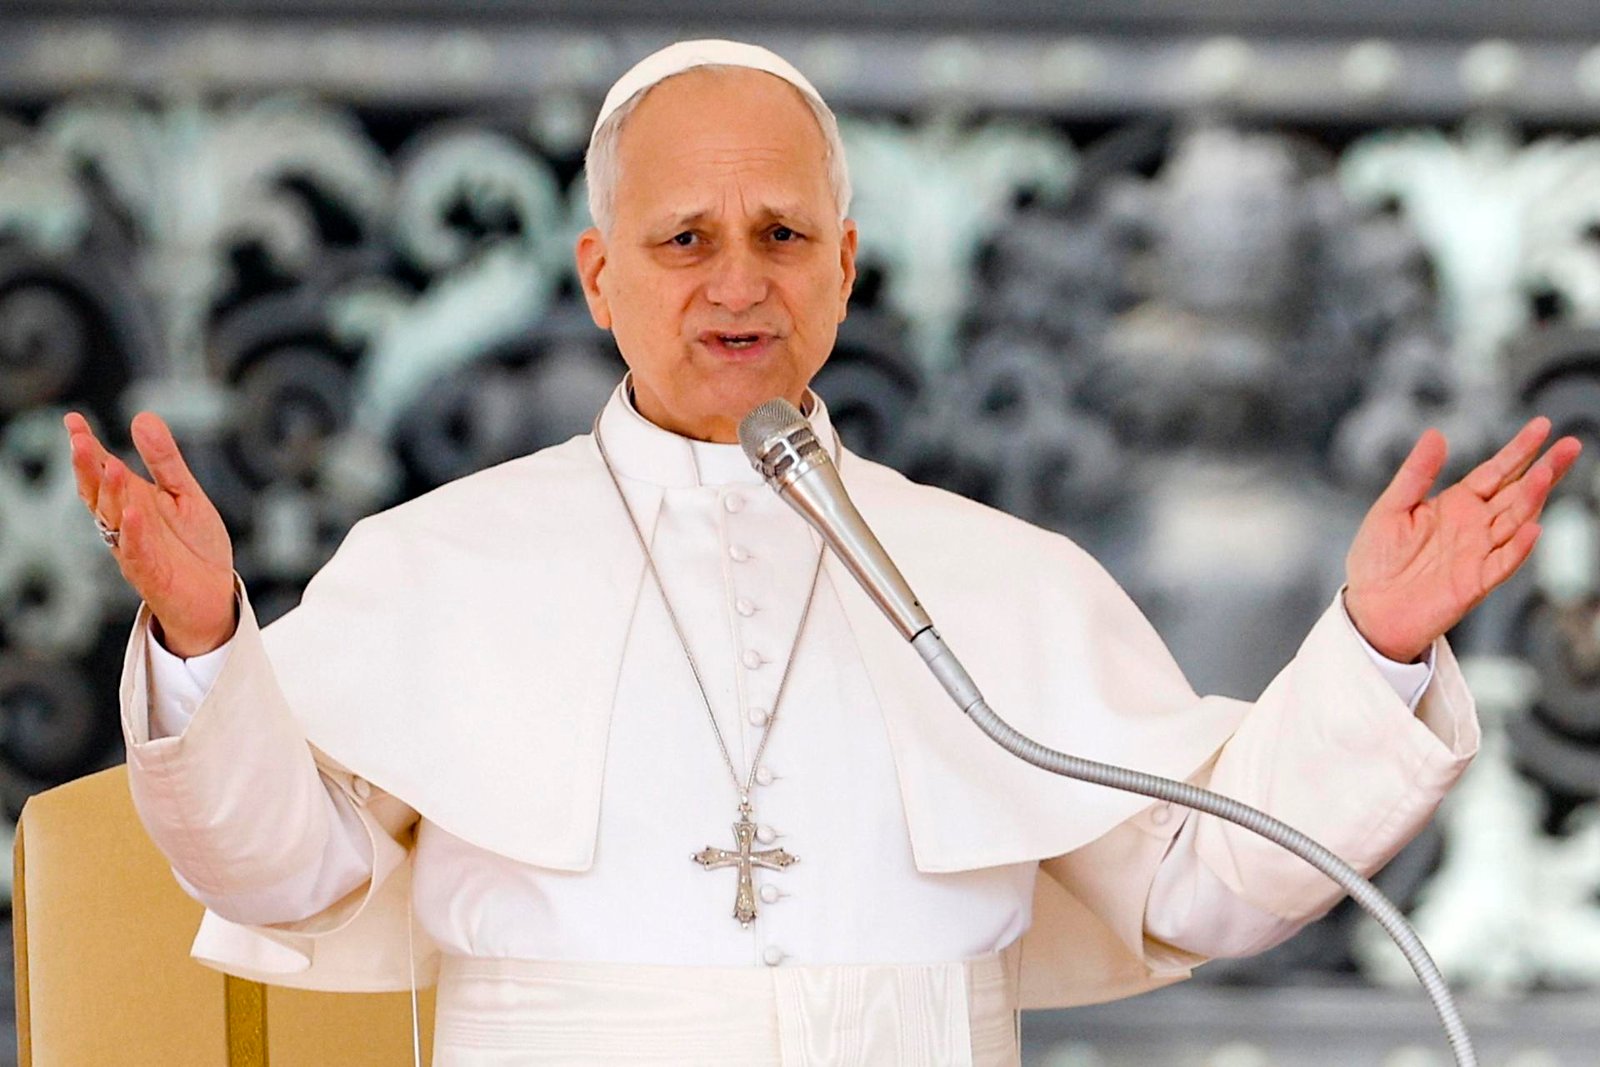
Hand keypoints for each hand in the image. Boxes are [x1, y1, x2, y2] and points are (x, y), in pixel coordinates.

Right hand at [65, 411, 236, 656]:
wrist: (213, 595)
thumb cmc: (194, 545)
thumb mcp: (184, 493)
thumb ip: (164, 460)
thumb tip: (141, 416)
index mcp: (131, 501)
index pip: (102, 471)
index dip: (87, 447)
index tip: (73, 420)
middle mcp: (125, 525)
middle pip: (99, 494)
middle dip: (89, 468)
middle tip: (81, 440)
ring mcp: (134, 549)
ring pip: (115, 521)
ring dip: (112, 495)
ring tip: (113, 467)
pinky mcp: (150, 575)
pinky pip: (137, 552)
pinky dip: (135, 533)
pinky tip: (135, 512)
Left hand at [1345, 416, 1581, 662]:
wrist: (1369, 609)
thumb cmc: (1377, 559)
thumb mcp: (1390, 508)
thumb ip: (1416, 474)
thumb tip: (1435, 434)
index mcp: (1456, 504)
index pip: (1496, 471)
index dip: (1519, 449)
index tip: (1542, 425)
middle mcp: (1474, 526)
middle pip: (1516, 492)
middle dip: (1543, 468)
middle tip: (1569, 444)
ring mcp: (1479, 554)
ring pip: (1515, 522)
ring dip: (1532, 499)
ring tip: (1546, 473)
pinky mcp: (1475, 583)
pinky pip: (1503, 563)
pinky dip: (1518, 547)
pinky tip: (1531, 528)